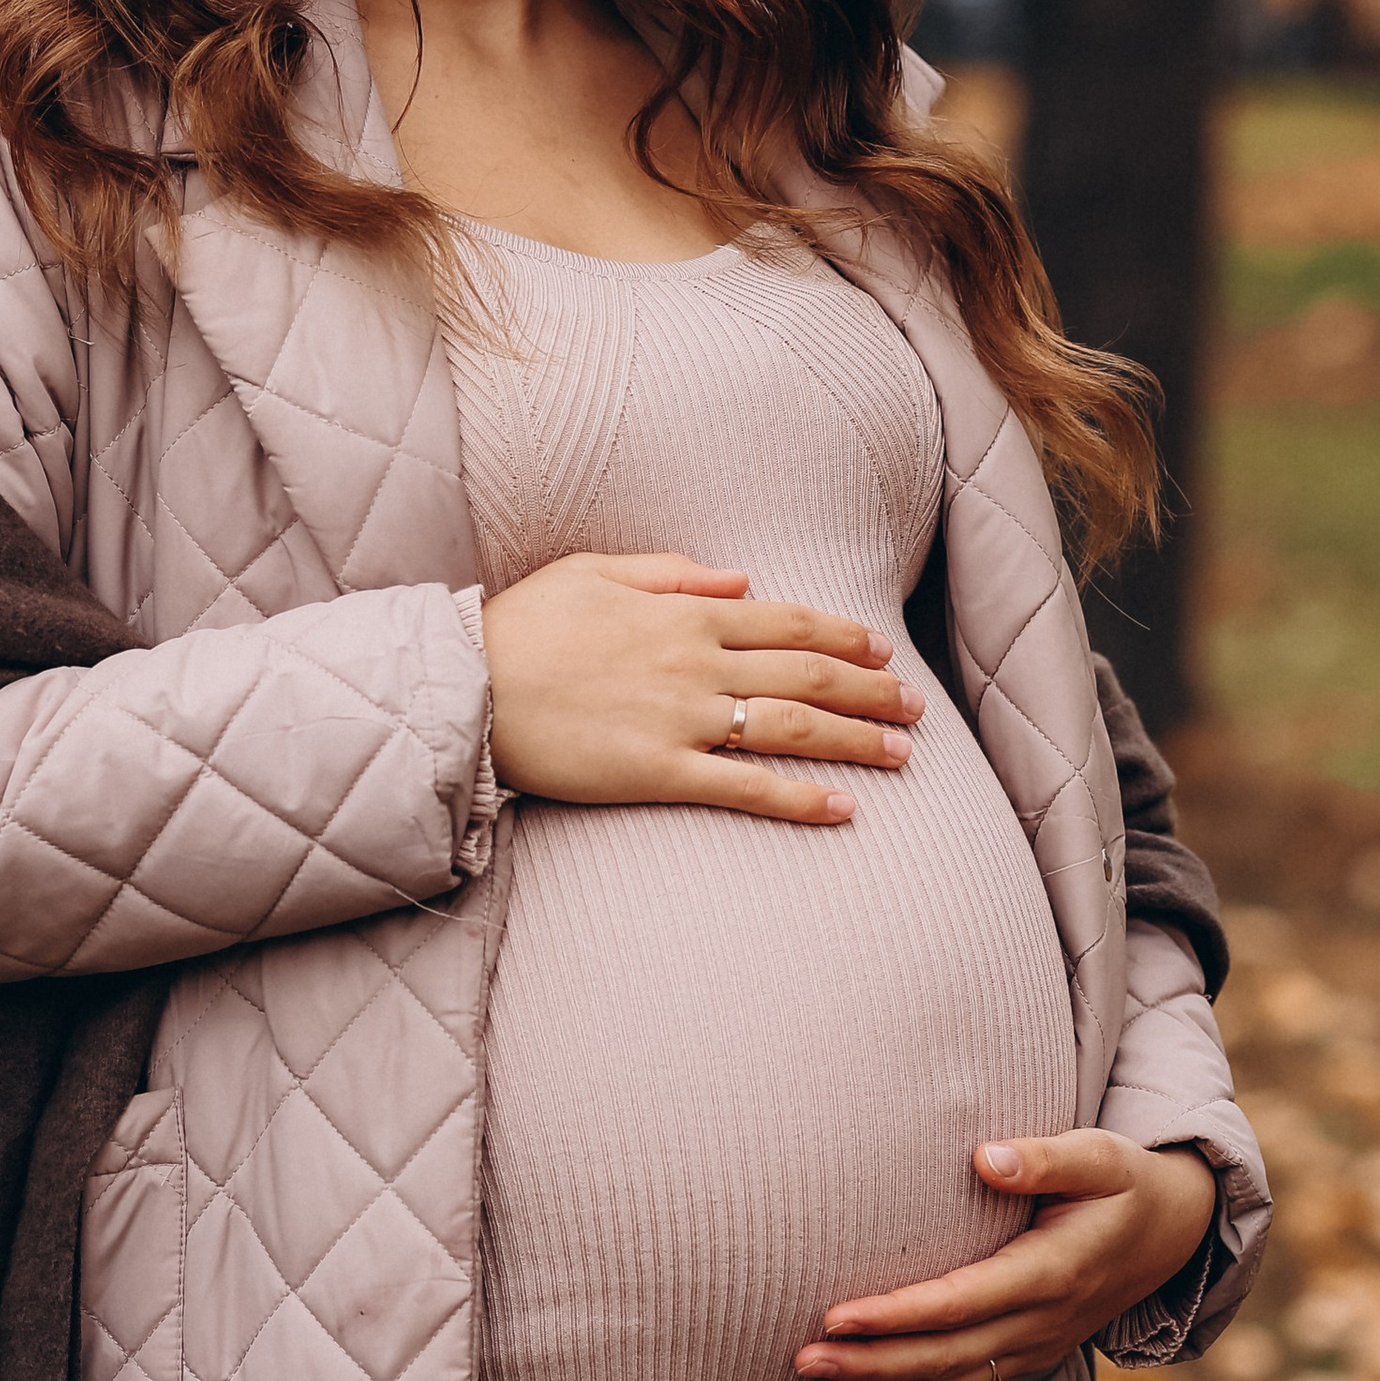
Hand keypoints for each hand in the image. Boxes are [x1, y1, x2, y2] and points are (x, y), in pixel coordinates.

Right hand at [479, 551, 920, 823]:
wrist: (464, 687)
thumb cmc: (520, 628)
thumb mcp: (592, 571)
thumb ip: (671, 572)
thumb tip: (741, 579)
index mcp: (683, 613)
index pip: (786, 621)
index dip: (843, 634)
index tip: (883, 649)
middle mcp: (695, 662)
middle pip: (806, 673)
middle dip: (870, 689)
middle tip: (915, 706)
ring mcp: (681, 718)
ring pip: (790, 726)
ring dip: (854, 739)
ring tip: (901, 754)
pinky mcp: (658, 771)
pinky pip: (744, 787)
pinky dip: (798, 798)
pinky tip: (842, 809)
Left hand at [792, 1133, 1219, 1380]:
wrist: (1175, 1233)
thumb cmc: (1125, 1182)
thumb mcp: (1100, 1155)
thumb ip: (1044, 1157)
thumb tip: (985, 1157)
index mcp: (1051, 1272)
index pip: (959, 1304)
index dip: (896, 1316)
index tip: (836, 1317)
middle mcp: (1043, 1322)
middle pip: (945, 1357)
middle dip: (872, 1364)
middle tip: (804, 1361)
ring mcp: (1038, 1348)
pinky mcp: (1033, 1357)